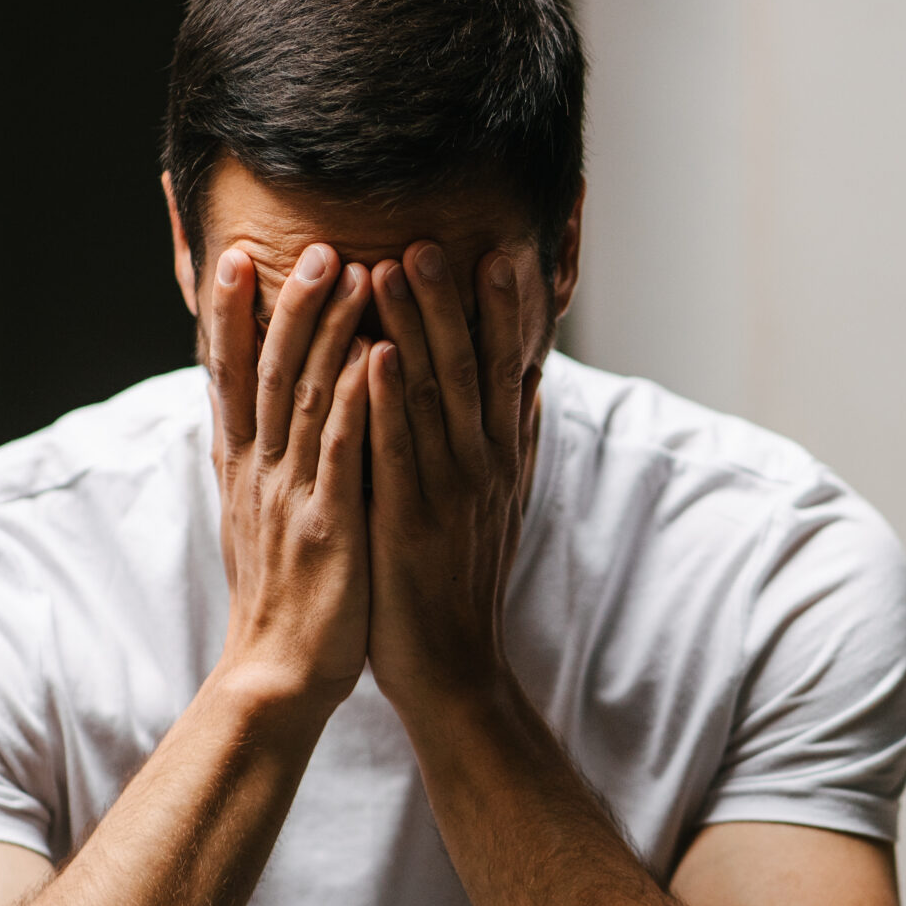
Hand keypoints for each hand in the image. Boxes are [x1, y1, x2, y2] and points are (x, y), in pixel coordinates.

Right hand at [204, 242, 373, 709]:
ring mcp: (293, 495)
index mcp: (247, 468)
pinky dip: (359, 400)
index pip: (232, 376)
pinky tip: (377, 355)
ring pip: (309, 396)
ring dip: (329, 332)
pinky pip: (344, 452)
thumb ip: (259, 462)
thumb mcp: (259, 518)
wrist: (276, 677)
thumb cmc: (283, 597)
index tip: (236, 256)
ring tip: (351, 270)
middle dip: (290, 304)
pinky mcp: (329, 525)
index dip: (232, 315)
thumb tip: (250, 416)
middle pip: (272, 371)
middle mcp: (262, 471)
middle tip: (313, 244)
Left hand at [363, 240, 544, 712]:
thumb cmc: (464, 580)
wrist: (454, 667)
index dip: (504, 311)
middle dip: (451, 301)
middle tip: (435, 238)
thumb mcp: (503, 502)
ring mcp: (447, 492)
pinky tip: (373, 356)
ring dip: (414, 330)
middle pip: (469, 368)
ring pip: (431, 396)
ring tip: (392, 267)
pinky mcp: (407, 522)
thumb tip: (533, 379)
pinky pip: (397, 453)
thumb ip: (516, 438)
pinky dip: (386, 402)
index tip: (500, 252)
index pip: (505, 369)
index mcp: (500, 457)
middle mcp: (481, 465)